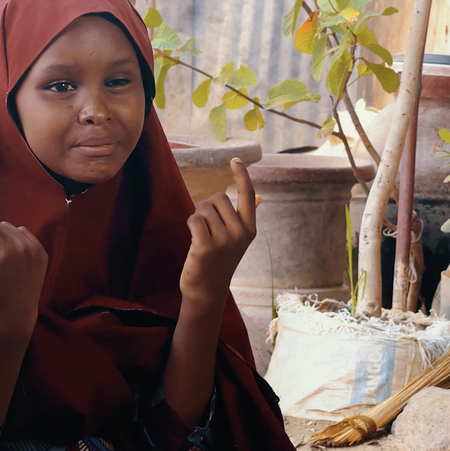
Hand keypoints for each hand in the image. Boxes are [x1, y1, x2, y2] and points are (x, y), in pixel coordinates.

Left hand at [179, 159, 257, 306]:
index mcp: (250, 229)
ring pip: (204, 208)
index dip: (242, 175)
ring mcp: (224, 240)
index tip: (235, 160)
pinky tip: (194, 241)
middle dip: (207, 207)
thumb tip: (258, 197)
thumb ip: (244, 218)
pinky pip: (194, 219)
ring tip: (201, 237)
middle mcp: (241, 233)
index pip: (247, 195)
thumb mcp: (237, 240)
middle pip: (218, 198)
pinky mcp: (206, 246)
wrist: (207, 290)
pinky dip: (190, 225)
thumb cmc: (219, 261)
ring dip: (197, 218)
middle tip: (206, 229)